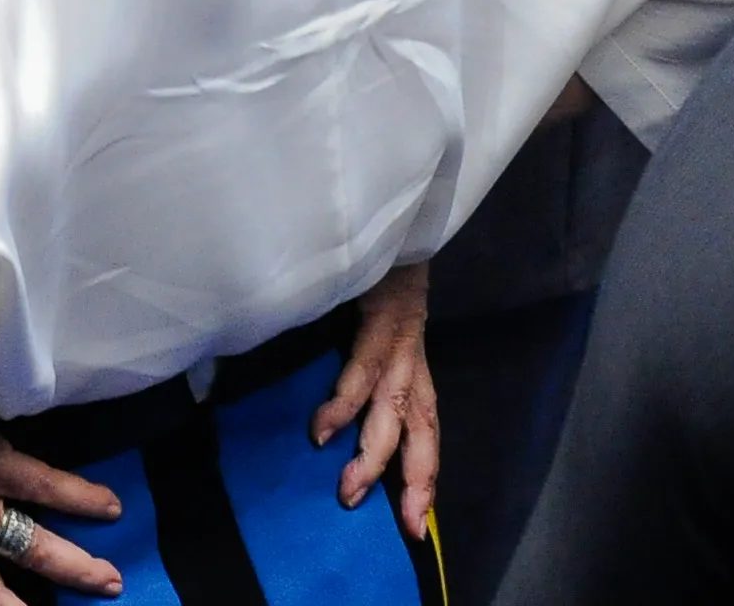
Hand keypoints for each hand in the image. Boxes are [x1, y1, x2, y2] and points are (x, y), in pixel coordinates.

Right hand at [312, 262, 438, 537]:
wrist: (394, 208)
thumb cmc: (369, 257)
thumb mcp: (360, 309)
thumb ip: (347, 347)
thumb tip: (309, 391)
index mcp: (410, 356)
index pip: (424, 424)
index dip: (421, 470)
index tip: (414, 519)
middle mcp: (412, 353)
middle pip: (423, 425)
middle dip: (416, 478)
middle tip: (406, 526)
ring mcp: (400, 334)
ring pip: (395, 407)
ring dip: (374, 452)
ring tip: (350, 489)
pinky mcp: (384, 313)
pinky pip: (365, 366)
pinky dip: (345, 401)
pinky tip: (323, 431)